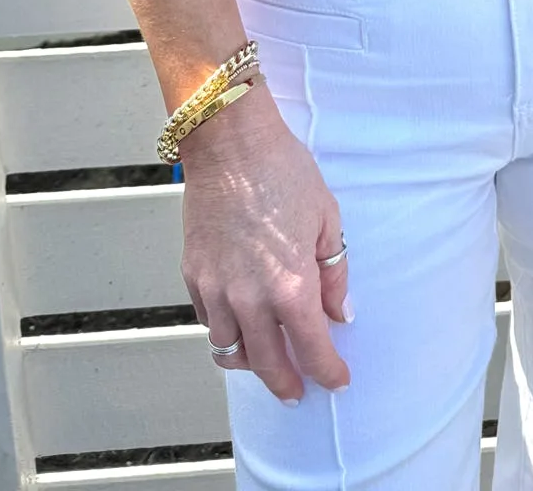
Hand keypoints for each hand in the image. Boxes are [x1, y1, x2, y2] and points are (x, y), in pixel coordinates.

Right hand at [178, 80, 351, 401]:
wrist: (230, 142)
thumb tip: (339, 312)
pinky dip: (223, 332)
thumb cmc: (281, 170)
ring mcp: (216, 289)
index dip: (327, 372)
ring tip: (265, 362)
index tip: (336, 380)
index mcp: (291, 286)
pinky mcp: (193, 274)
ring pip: (229, 350)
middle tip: (297, 390)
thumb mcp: (326, 218)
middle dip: (286, 383)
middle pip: (267, 364)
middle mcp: (250, 298)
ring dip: (250, 363)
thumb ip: (334, 273)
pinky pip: (207, 320)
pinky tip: (238, 324)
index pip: (312, 350)